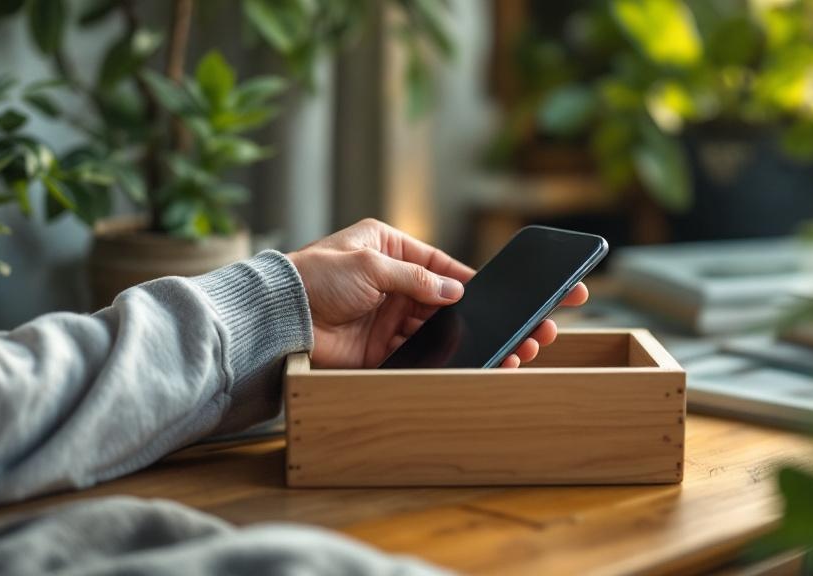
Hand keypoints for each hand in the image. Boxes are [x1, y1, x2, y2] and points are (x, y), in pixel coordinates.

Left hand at [287, 219, 588, 367]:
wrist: (277, 319)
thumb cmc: (314, 277)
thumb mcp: (369, 265)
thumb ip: (417, 279)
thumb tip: (456, 292)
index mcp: (392, 251)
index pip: (446, 268)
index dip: (480, 281)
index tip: (516, 291)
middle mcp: (395, 285)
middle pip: (453, 303)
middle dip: (492, 314)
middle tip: (535, 325)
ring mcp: (390, 320)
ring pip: (444, 331)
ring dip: (476, 339)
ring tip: (518, 347)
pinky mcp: (382, 351)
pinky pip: (423, 355)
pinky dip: (449, 359)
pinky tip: (480, 362)